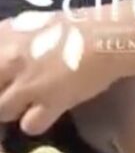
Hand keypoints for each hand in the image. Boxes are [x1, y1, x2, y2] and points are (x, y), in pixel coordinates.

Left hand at [0, 14, 118, 135]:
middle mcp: (7, 61)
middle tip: (10, 99)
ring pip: (2, 112)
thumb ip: (4, 42)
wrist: (107, 37)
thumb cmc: (70, 29)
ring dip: (12, 112)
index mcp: (0, 39)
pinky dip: (35, 124)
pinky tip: (45, 114)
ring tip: (26, 107)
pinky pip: (30, 126)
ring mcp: (28, 82)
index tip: (2, 85)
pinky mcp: (52, 100)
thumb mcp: (25, 26)